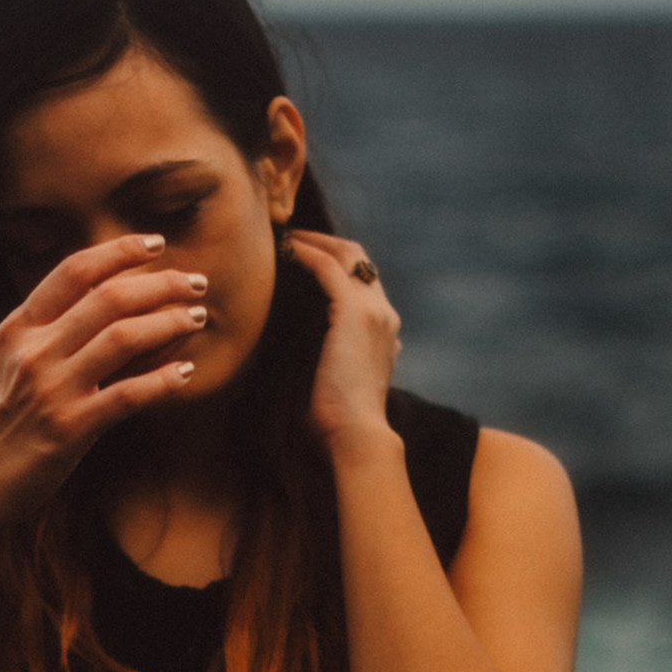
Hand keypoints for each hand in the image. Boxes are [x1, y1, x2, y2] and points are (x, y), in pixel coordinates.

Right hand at [0, 233, 208, 523]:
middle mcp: (33, 351)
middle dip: (162, 284)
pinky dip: (163, 380)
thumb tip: (80, 298)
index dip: (120, 251)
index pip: (74, 270)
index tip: (157, 243)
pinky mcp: (70, 429)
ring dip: (170, 323)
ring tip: (197, 318)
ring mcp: (51, 389)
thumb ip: (35, 331)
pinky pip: (128, 395)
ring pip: (124, 338)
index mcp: (17, 329)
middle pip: (110, 298)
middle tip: (196, 283)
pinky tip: (185, 373)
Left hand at [286, 229, 402, 451]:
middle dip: (327, 243)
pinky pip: (329, 267)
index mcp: (385, 331)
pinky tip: (287, 249)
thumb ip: (332, 362)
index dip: (336, 263)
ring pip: (348, 255)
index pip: (364, 281)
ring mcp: (374, 311)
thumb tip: (301, 357)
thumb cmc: (339, 421)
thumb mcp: (339, 383)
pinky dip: (307, 253)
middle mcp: (385, 314)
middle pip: (360, 260)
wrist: (356, 435)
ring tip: (285, 237)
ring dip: (316, 241)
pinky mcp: (353, 312)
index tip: (305, 258)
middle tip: (292, 238)